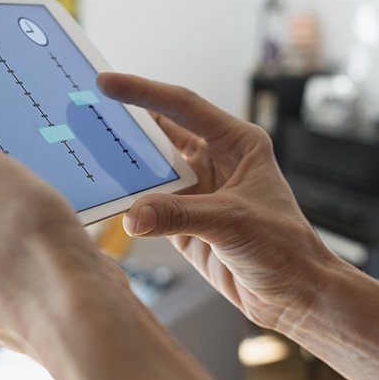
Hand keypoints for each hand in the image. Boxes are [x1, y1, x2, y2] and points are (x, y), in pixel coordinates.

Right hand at [96, 72, 339, 331]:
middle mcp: (216, 160)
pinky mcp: (185, 221)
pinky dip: (127, 202)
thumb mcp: (231, 223)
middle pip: (161, 133)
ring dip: (123, 164)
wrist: (294, 296)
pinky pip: (149, 205)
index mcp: (237, 142)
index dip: (143, 91)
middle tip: (85, 111)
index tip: (106, 82)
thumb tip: (131, 215)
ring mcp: (198, 190)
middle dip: (125, 124)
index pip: (183, 107)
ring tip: (84, 150)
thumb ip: (179, 215)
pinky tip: (103, 197)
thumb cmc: (284, 248)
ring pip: (152, 169)